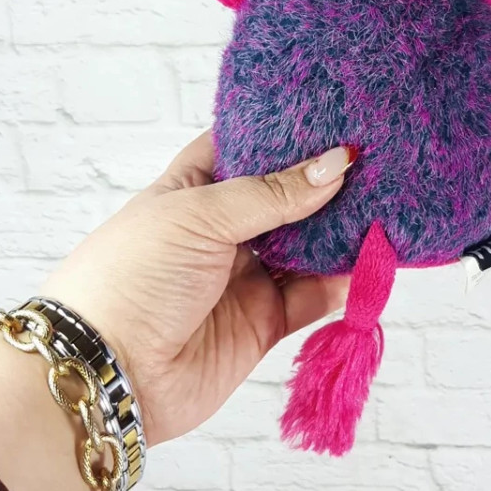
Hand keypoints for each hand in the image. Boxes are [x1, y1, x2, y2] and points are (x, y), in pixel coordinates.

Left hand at [41, 131, 351, 446]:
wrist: (108, 375)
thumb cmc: (134, 274)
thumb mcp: (199, 215)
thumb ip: (272, 193)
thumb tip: (336, 164)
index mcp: (196, 189)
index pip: (246, 148)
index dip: (286, 133)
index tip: (333, 116)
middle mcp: (224, 228)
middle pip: (286, 198)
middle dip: (325, 183)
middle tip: (374, 161)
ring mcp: (245, 275)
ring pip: (307, 246)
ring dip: (341, 233)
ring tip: (383, 208)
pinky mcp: (264, 320)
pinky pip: (312, 295)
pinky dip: (341, 282)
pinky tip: (368, 262)